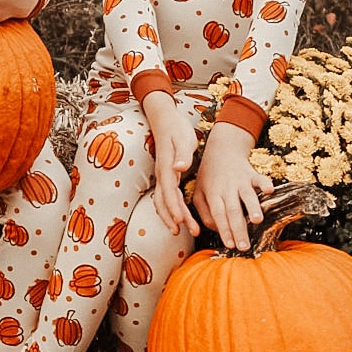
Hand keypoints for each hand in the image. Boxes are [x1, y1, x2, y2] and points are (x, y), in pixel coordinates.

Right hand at [143, 91, 199, 234]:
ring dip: (171, 218)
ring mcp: (162, 177)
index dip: (174, 208)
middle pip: (164, 202)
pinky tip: (179, 218)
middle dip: (174, 219)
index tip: (181, 221)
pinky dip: (170, 211)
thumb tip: (179, 168)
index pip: (169, 192)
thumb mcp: (184, 139)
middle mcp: (162, 175)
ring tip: (183, 231)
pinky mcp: (166, 178)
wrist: (165, 120)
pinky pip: (165, 198)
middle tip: (188, 232)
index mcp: (167, 168)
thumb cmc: (176, 129)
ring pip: (162, 202)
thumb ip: (182, 154)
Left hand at [192, 122, 273, 251]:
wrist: (221, 150)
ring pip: (247, 195)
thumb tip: (215, 229)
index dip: (224, 230)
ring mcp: (240, 180)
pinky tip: (270, 190)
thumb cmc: (209, 177)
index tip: (230, 245)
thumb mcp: (199, 193)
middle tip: (244, 246)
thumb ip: (204, 213)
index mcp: (213, 194)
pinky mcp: (251, 173)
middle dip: (238, 229)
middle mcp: (226, 188)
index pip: (218, 215)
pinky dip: (265, 183)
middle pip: (233, 210)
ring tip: (258, 220)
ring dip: (252, 207)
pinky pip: (259, 178)